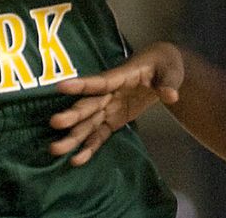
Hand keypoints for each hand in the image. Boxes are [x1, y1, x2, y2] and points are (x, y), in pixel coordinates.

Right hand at [49, 42, 184, 164]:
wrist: (163, 70)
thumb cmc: (165, 64)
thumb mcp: (171, 71)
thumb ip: (168, 83)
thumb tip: (170, 95)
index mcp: (121, 77)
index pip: (100, 82)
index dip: (81, 85)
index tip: (60, 87)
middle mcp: (110, 93)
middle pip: (89, 105)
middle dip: (72, 115)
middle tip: (54, 124)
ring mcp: (110, 107)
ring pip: (89, 123)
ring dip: (73, 136)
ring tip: (56, 149)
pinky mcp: (114, 119)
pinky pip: (100, 135)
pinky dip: (89, 147)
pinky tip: (76, 160)